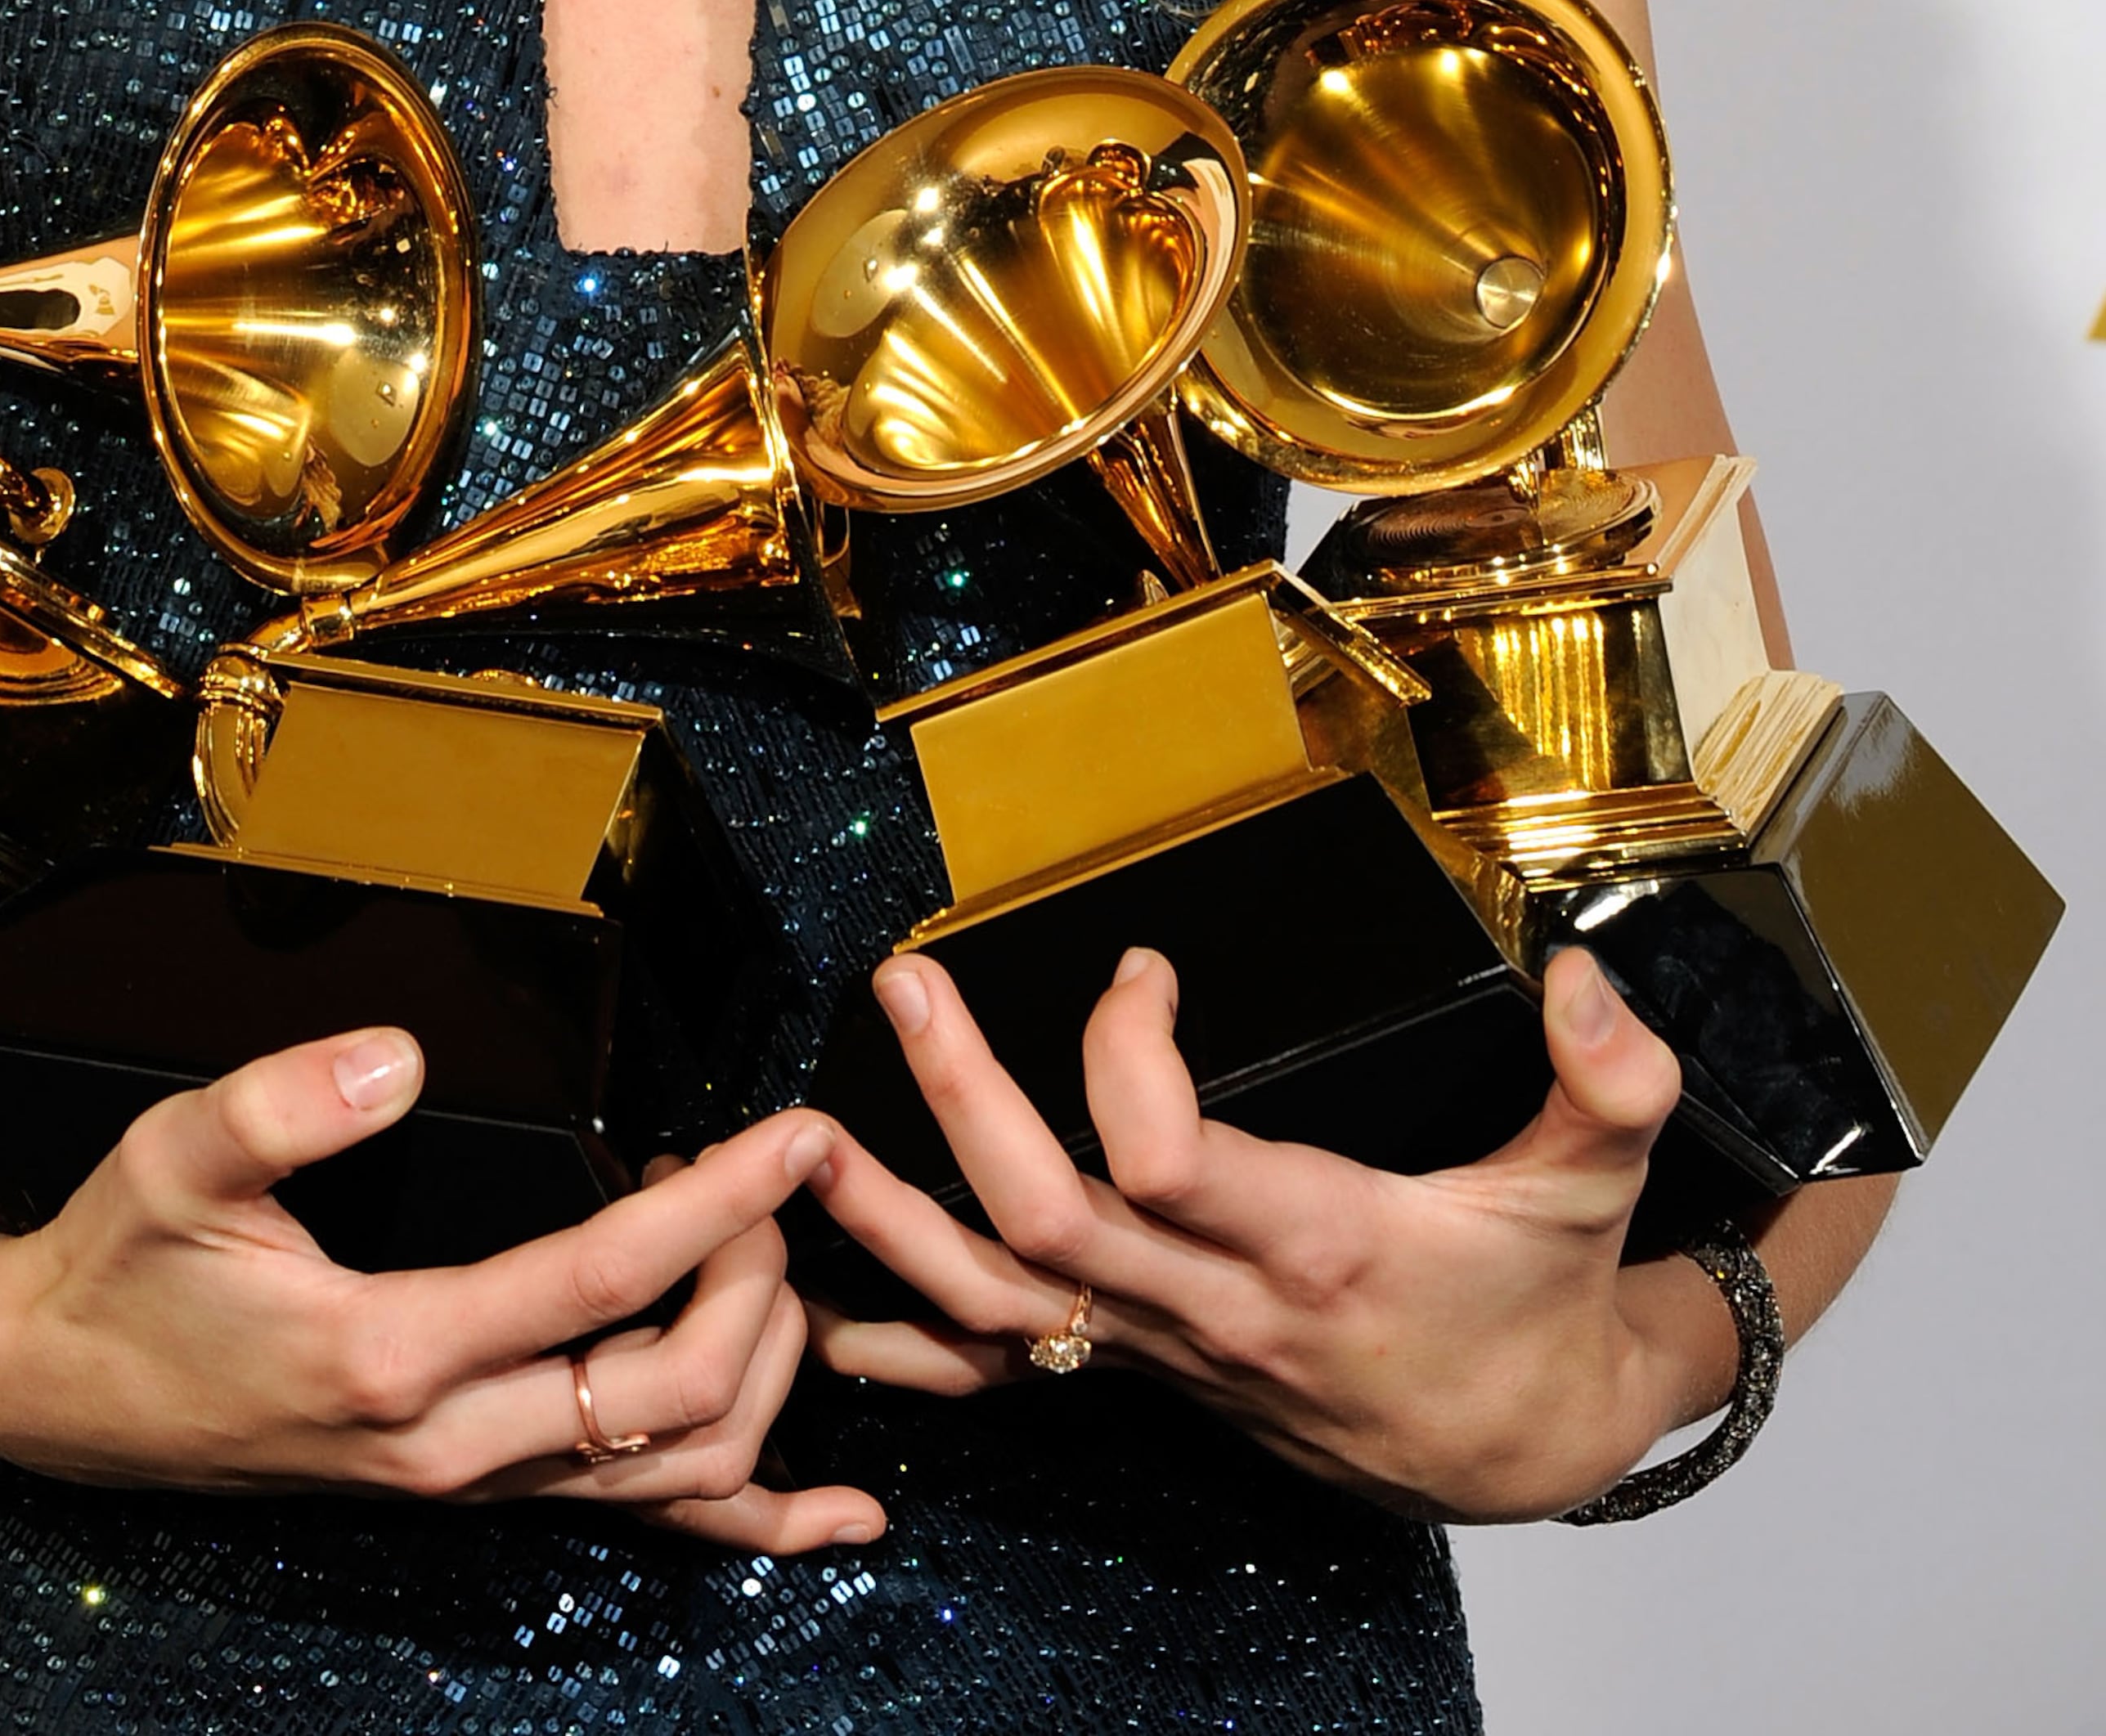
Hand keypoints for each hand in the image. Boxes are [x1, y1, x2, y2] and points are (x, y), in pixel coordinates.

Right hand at [0, 1024, 885, 1551]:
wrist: (54, 1386)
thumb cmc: (120, 1266)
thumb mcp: (174, 1157)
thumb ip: (285, 1102)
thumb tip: (401, 1056)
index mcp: (391, 1353)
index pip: (602, 1280)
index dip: (717, 1207)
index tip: (792, 1137)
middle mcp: (446, 1443)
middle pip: (676, 1397)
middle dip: (760, 1283)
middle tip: (773, 1182)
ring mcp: (464, 1482)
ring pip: (676, 1474)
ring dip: (763, 1372)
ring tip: (777, 1262)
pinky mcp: (467, 1489)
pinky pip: (637, 1525)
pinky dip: (750, 1524)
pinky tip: (836, 1513)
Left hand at [803, 942, 1741, 1520]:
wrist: (1524, 1445)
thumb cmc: (1537, 1301)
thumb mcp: (1595, 1184)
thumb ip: (1610, 1081)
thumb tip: (1586, 974)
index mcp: (1315, 1245)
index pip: (1171, 1162)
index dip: (1129, 1055)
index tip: (1141, 964)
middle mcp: (1221, 1306)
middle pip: (1050, 1221)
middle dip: (958, 1103)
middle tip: (906, 989)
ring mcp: (1169, 1349)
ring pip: (997, 1306)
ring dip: (890, 1224)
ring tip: (800, 1140)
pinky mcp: (1146, 1369)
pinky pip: (1009, 1369)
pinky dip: (911, 1341)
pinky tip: (824, 1308)